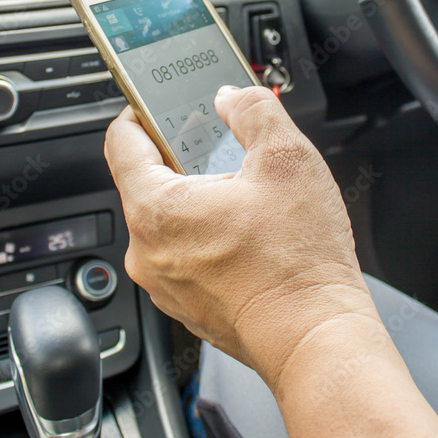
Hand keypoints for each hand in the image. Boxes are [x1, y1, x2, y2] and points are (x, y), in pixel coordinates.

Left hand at [104, 85, 382, 389]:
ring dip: (201, 198)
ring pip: (170, 220)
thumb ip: (252, 110)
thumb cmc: (298, 262)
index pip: (121, 141)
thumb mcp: (286, 158)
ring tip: (247, 194)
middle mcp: (147, 251)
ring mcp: (165, 284)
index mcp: (156, 208)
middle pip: (148, 180)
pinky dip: (209, 236)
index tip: (163, 104)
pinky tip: (251, 233)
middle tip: (224, 148)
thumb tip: (232, 98)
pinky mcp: (187, 305)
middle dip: (185, 157)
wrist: (316, 339)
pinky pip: (186, 254)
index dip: (142, 111)